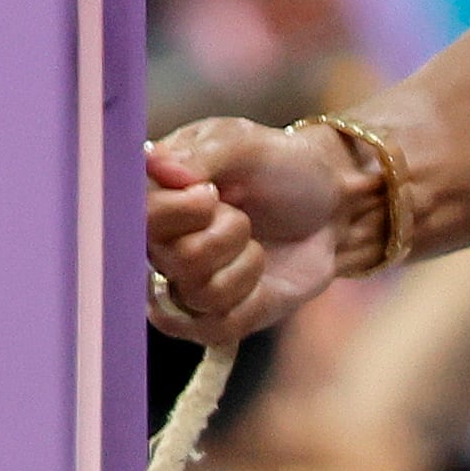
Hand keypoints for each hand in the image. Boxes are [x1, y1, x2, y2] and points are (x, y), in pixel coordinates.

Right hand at [144, 116, 367, 343]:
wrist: (330, 204)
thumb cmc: (281, 166)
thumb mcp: (244, 143)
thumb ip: (198, 154)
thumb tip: (153, 164)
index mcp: (155, 197)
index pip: (139, 219)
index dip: (182, 211)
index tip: (213, 193)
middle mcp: (160, 245)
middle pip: (175, 259)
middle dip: (228, 233)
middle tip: (241, 215)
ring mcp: (185, 286)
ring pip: (202, 294)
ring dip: (247, 263)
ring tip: (254, 243)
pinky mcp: (215, 319)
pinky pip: (219, 327)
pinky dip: (251, 298)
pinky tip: (259, 278)